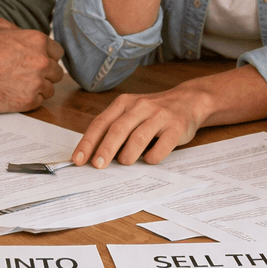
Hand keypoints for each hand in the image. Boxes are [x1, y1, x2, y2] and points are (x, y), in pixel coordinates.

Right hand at [0, 18, 63, 112]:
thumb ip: (20, 31)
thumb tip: (26, 35)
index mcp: (37, 40)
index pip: (58, 52)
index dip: (47, 57)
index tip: (38, 62)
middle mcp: (41, 61)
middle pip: (56, 72)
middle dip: (44, 74)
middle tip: (27, 76)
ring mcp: (36, 82)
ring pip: (50, 89)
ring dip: (38, 88)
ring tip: (19, 86)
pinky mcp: (28, 101)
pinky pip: (38, 102)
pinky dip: (28, 100)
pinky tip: (14, 94)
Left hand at [72, 86, 202, 167]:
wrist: (188, 101)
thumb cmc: (152, 112)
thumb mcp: (131, 113)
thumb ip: (114, 128)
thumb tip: (93, 155)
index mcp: (124, 103)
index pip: (101, 123)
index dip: (88, 142)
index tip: (78, 159)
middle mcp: (140, 107)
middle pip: (118, 129)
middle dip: (105, 150)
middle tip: (98, 166)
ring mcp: (159, 116)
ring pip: (139, 137)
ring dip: (128, 155)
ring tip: (125, 163)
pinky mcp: (176, 126)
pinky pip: (162, 145)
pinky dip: (153, 156)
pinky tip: (148, 160)